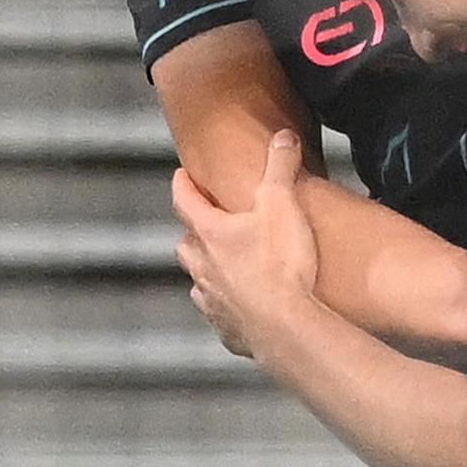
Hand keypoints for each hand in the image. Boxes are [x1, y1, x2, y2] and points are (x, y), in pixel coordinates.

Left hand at [172, 131, 319, 362]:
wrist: (285, 325)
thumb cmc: (281, 264)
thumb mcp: (284, 204)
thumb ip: (280, 167)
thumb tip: (282, 136)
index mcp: (211, 234)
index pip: (185, 201)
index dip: (183, 184)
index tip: (181, 175)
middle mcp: (203, 268)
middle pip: (186, 245)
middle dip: (193, 233)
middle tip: (205, 224)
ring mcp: (212, 301)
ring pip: (199, 282)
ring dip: (206, 272)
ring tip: (224, 266)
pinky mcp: (227, 330)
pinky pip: (219, 315)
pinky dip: (226, 307)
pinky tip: (242, 307)